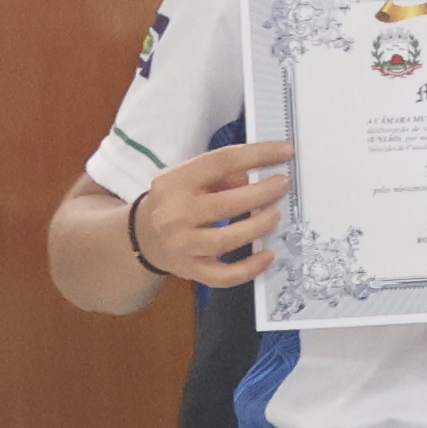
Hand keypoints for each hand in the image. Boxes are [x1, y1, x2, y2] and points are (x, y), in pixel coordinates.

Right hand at [129, 139, 291, 288]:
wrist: (141, 237)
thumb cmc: (174, 201)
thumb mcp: (188, 178)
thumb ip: (222, 174)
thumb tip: (260, 172)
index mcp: (174, 182)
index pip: (220, 162)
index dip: (257, 155)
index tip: (285, 151)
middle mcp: (174, 214)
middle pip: (227, 204)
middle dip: (262, 193)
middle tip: (284, 185)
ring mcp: (181, 245)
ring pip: (228, 239)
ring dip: (258, 226)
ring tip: (276, 214)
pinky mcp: (190, 270)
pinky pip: (224, 276)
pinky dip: (250, 268)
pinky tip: (269, 255)